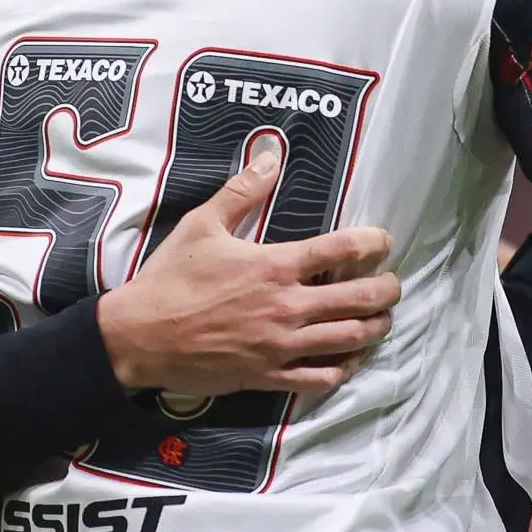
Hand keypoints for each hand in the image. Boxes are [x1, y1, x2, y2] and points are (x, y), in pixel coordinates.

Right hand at [95, 150, 398, 396]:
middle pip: (361, 299)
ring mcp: (282, 345)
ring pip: (350, 339)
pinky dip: (344, 367)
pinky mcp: (270, 375)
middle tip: (393, 284)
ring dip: (375, 328)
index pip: (343, 250)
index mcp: (275, 266)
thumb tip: (270, 155)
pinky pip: (321, 377)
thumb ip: (241, 191)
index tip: (383, 241)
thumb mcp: (201, 225)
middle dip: (388, 290)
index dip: (373, 242)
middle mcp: (288, 307)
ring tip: (381, 319)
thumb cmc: (169, 279)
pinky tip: (349, 358)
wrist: (139, 338)